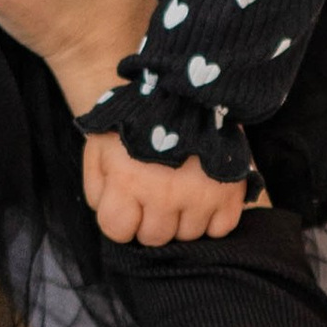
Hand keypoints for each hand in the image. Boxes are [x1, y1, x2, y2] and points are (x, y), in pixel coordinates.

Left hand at [82, 132, 246, 248]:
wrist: (187, 89)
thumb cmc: (137, 120)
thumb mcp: (99, 146)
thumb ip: (96, 187)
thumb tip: (108, 215)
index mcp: (128, 181)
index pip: (117, 230)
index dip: (120, 219)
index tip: (127, 204)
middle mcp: (165, 194)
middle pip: (154, 237)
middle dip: (149, 220)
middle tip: (155, 195)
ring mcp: (200, 195)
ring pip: (187, 235)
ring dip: (181, 219)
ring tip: (179, 190)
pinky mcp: (231, 191)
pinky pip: (220, 228)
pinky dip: (212, 218)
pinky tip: (203, 196)